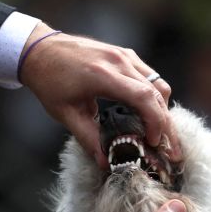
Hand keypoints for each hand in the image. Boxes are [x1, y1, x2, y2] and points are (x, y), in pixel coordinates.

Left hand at [19, 23, 179, 169]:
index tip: (154, 143)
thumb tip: (105, 162)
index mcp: (104, 75)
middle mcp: (119, 61)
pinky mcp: (125, 54)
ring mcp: (124, 55)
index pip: (143, 97)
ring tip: (161, 135)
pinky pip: (149, 76)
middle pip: (157, 93)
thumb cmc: (49, 80)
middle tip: (171, 149)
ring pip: (158, 83)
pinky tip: (148, 115)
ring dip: (163, 110)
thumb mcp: (65, 114)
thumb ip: (88, 138)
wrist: (39, 49)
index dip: (155, 122)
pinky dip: (154, 97)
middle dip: (167, 123)